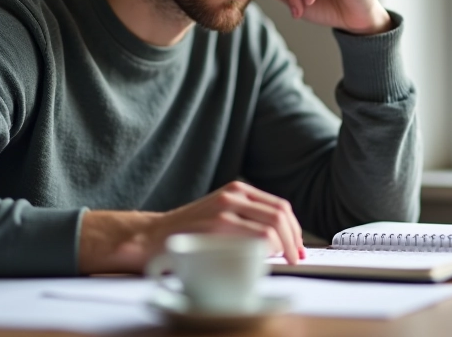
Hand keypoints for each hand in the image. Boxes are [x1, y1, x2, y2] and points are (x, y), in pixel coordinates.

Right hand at [77, 182, 303, 273]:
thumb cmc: (189, 232)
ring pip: (272, 225)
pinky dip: (267, 250)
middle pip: (281, 215)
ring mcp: (225, 208)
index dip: (295, 230)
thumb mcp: (221, 214)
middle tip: (296, 258)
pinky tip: (263, 260)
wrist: (152, 236)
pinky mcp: (217, 225)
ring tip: (285, 262)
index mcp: (238, 190)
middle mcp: (234, 194)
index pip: (280, 206)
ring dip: (285, 247)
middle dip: (295, 240)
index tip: (298, 248)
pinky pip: (256, 237)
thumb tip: (281, 240)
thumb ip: (246, 219)